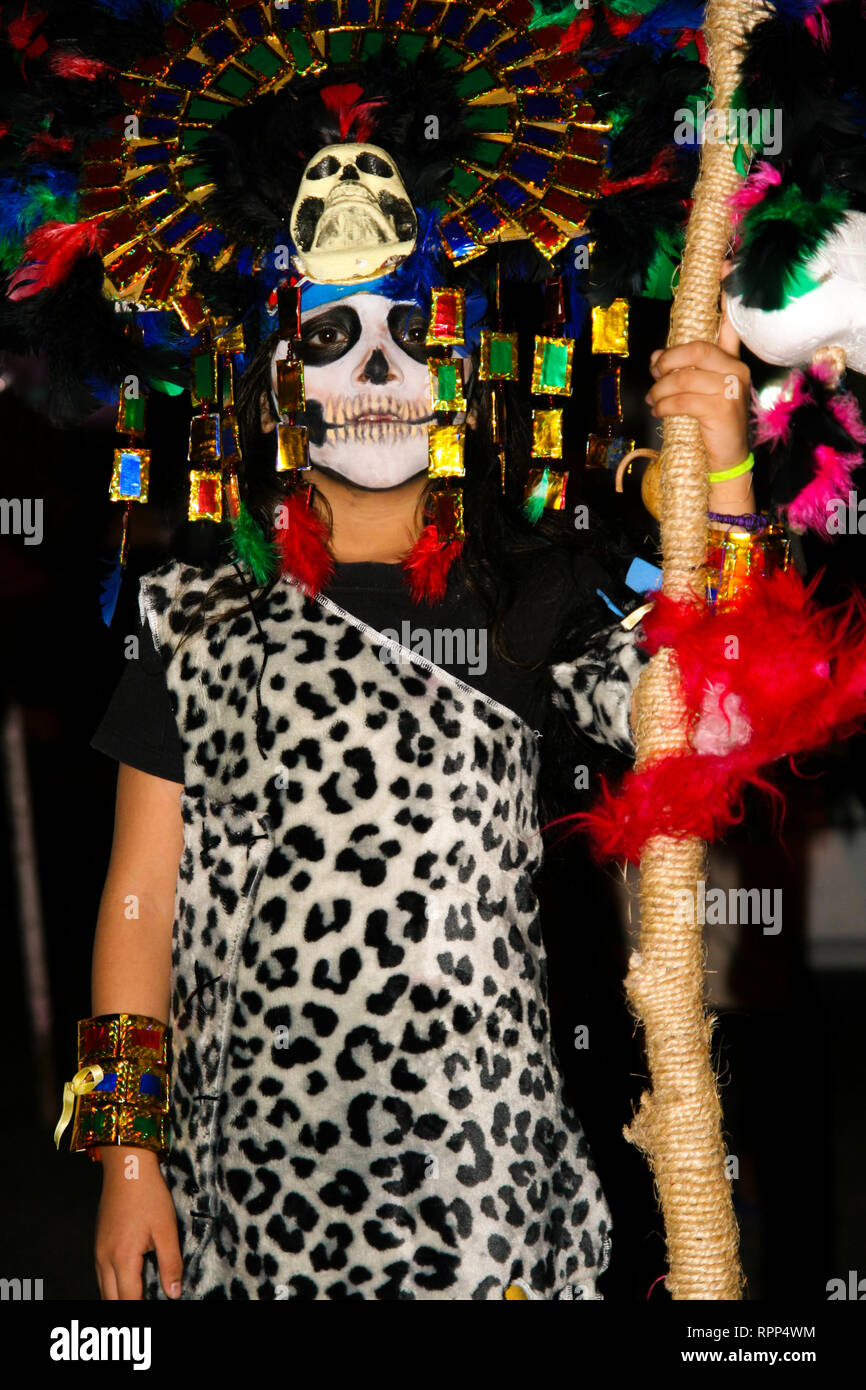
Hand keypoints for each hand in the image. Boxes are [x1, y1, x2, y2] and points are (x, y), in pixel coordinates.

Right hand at [94, 1147, 182, 1300]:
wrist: (127, 1167)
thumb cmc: (148, 1195)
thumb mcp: (166, 1229)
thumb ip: (171, 1264)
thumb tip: (173, 1293)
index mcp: (123, 1258)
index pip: (129, 1300)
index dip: (141, 1310)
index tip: (153, 1313)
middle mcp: (105, 1259)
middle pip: (111, 1300)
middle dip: (127, 1307)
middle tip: (144, 1308)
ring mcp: (99, 1251)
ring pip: (103, 1289)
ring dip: (118, 1298)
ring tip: (137, 1298)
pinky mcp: (98, 1243)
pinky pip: (101, 1275)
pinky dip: (112, 1286)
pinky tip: (125, 1283)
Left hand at [644, 263, 750, 476]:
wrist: (725, 460)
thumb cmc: (708, 423)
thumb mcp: (696, 392)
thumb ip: (682, 370)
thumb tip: (655, 358)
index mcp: (732, 360)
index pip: (731, 322)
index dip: (727, 293)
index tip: (724, 265)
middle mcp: (736, 369)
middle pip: (695, 348)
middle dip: (667, 361)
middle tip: (655, 375)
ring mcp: (732, 388)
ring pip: (684, 376)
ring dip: (660, 389)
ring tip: (654, 399)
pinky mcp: (722, 408)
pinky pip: (682, 398)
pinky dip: (664, 405)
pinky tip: (660, 411)